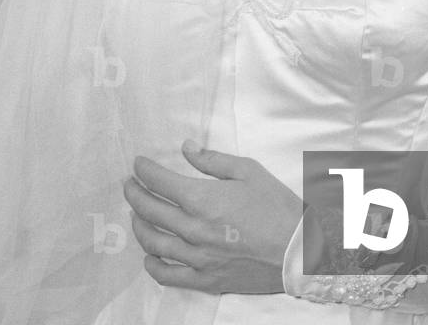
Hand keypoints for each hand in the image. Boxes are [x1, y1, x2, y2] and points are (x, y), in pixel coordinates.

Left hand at [123, 139, 303, 294]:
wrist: (298, 250)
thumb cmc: (276, 206)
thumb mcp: (249, 171)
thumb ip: (213, 160)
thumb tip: (186, 148)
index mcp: (204, 199)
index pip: (161, 182)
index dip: (144, 171)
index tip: (138, 164)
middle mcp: (194, 229)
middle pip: (151, 210)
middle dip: (134, 194)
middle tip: (129, 184)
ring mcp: (198, 257)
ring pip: (154, 242)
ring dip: (139, 225)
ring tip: (136, 214)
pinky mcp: (205, 279)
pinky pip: (168, 275)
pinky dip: (152, 264)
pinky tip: (149, 254)